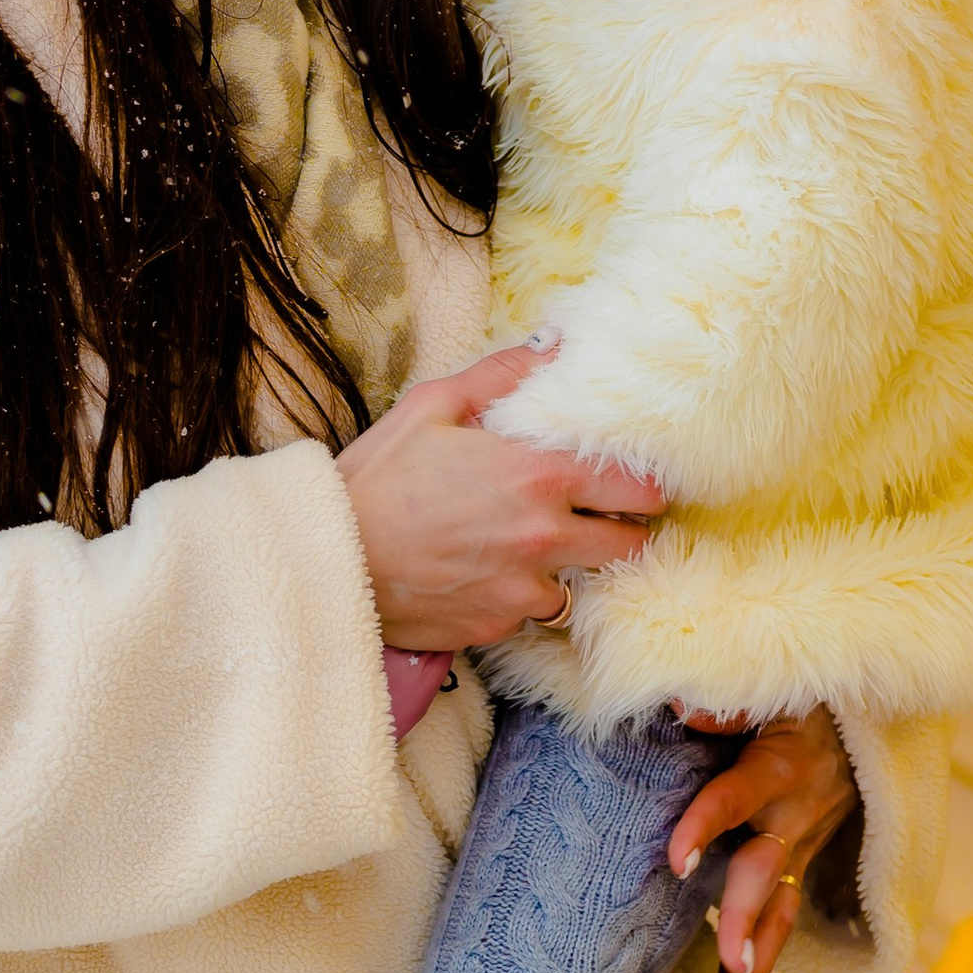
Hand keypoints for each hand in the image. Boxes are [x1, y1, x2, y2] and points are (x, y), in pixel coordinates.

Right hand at [337, 344, 663, 654]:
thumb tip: (553, 346)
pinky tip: (486, 574)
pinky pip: (530, 613)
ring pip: (580, 584)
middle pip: (630, 544)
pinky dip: (519, 596)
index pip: (637, 488)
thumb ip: (502, 375)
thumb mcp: (432, 407)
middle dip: (623, 530)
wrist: (328, 558)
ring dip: (567, 568)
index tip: (636, 483)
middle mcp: (544, 537)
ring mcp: (523, 590)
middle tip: (601, 517)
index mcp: (538, 475)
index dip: (644, 486)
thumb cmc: (377, 478)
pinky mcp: (497, 627)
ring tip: (530, 548)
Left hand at [667, 705, 857, 972]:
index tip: (675, 860)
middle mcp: (793, 815)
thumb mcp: (772, 690)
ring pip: (780, 912)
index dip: (706, 825)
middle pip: (766, 871)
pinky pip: (783, 921)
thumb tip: (680, 701)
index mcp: (775, 768)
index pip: (734, 798)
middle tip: (731, 958)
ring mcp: (801, 847)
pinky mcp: (801, 867)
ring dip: (757, 967)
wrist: (860, 722)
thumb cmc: (800, 700)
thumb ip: (726, 701)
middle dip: (748, 916)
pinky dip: (762, 969)